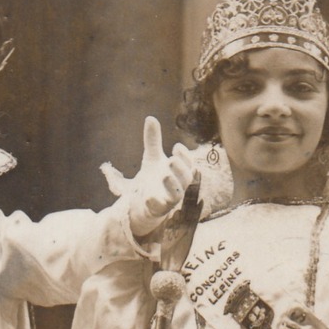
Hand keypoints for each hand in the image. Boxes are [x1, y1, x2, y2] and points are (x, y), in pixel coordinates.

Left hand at [126, 116, 197, 237]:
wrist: (140, 204)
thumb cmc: (153, 180)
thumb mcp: (152, 158)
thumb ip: (153, 141)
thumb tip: (150, 117)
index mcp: (179, 173)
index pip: (188, 164)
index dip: (184, 156)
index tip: (175, 147)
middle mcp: (177, 187)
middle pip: (186, 179)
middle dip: (181, 169)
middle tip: (171, 159)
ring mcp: (168, 200)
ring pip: (176, 195)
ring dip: (172, 185)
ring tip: (165, 175)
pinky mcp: (157, 211)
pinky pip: (159, 209)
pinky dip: (156, 203)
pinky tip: (149, 197)